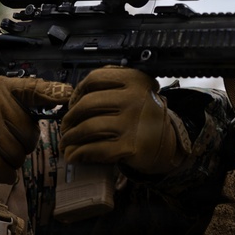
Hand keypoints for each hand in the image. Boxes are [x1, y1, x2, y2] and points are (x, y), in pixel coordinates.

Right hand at [0, 77, 72, 183]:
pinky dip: (2, 174)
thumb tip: (51, 109)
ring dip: (9, 161)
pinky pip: (3, 168)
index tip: (69, 95)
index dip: (53, 93)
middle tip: (4, 143)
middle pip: (29, 135)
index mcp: (4, 88)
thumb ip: (17, 103)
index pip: (34, 89)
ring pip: (18, 155)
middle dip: (21, 146)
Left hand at [60, 67, 188, 174]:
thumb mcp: (135, 93)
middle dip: (69, 117)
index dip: (77, 92)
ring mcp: (132, 123)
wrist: (169, 143)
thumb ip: (111, 89)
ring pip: (88, 127)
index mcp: (134, 80)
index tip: (72, 103)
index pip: (95, 79)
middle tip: (65, 126)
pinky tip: (73, 156)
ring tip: (66, 142)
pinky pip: (95, 149)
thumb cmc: (145, 117)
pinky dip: (79, 153)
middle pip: (87, 104)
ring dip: (70, 137)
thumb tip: (72, 100)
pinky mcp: (130, 146)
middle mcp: (134, 98)